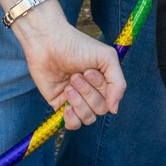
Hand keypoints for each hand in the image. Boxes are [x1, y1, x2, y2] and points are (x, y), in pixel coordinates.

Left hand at [12, 1, 124, 128]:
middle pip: (100, 109)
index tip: (88, 70)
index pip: (110, 99)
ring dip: (79, 102)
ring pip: (87, 118)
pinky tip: (66, 107)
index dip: (100, 88)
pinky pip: (72, 124)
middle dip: (88, 92)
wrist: (47, 42)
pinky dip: (71, 119)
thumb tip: (114, 110)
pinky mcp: (60, 104)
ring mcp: (75, 99)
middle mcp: (91, 92)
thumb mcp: (107, 58)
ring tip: (68, 85)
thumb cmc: (77, 45)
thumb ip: (118, 84)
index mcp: (103, 81)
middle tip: (75, 75)